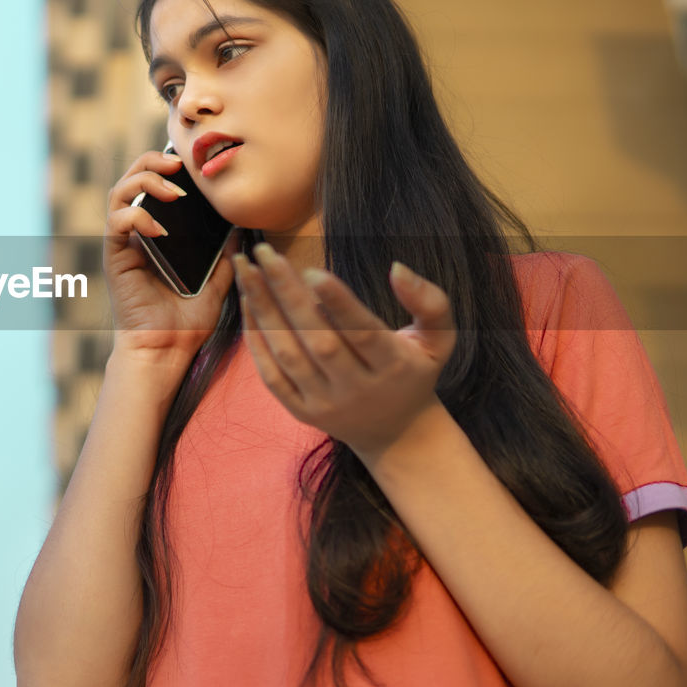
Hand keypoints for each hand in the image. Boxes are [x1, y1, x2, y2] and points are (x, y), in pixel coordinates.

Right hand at [103, 150, 237, 360]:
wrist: (165, 351)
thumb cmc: (186, 324)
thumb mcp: (215, 284)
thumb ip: (224, 256)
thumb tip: (240, 229)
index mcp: (157, 235)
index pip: (154, 186)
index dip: (167, 166)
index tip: (193, 164)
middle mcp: (136, 234)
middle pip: (132, 179)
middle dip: (152, 162)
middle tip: (178, 164)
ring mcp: (123, 244)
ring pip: (119, 193)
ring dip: (144, 181)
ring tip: (172, 188)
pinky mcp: (114, 258)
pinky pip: (116, 223)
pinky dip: (136, 216)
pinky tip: (158, 226)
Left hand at [233, 242, 455, 458]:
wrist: (396, 433)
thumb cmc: (414, 372)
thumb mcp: (439, 339)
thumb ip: (430, 302)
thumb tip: (398, 268)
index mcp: (393, 367)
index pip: (362, 334)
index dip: (338, 303)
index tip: (312, 270)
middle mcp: (356, 389)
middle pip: (318, 341)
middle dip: (287, 294)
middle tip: (265, 253)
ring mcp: (325, 403)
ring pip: (288, 356)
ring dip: (263, 311)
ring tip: (247, 270)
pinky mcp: (301, 411)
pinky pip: (271, 376)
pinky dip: (256, 340)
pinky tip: (247, 304)